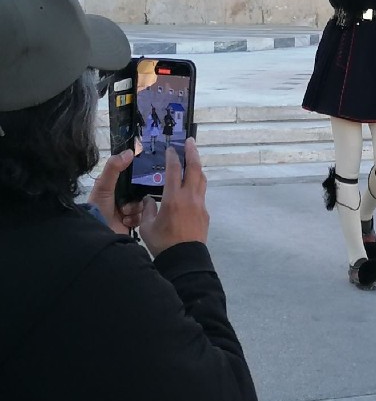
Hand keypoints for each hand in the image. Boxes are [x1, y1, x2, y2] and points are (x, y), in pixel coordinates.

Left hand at [87, 150, 144, 234]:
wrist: (98, 231)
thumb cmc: (99, 206)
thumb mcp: (104, 185)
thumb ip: (114, 168)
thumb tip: (130, 151)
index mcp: (115, 187)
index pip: (132, 178)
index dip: (138, 176)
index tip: (145, 175)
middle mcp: (121, 198)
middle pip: (140, 192)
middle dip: (136, 197)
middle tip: (132, 200)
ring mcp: (127, 211)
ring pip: (142, 205)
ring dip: (134, 209)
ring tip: (124, 213)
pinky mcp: (131, 222)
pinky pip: (141, 217)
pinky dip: (134, 219)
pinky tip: (126, 221)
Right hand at [139, 138, 208, 257]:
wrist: (185, 259)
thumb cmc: (163, 243)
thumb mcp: (146, 227)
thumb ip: (147, 210)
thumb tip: (149, 200)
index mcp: (173, 198)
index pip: (173, 171)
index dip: (172, 157)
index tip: (171, 148)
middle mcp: (189, 197)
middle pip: (194, 169)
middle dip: (192, 153)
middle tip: (190, 141)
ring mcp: (200, 204)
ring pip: (201, 179)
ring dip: (197, 167)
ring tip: (192, 159)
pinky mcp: (205, 212)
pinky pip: (201, 192)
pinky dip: (197, 183)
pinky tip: (191, 185)